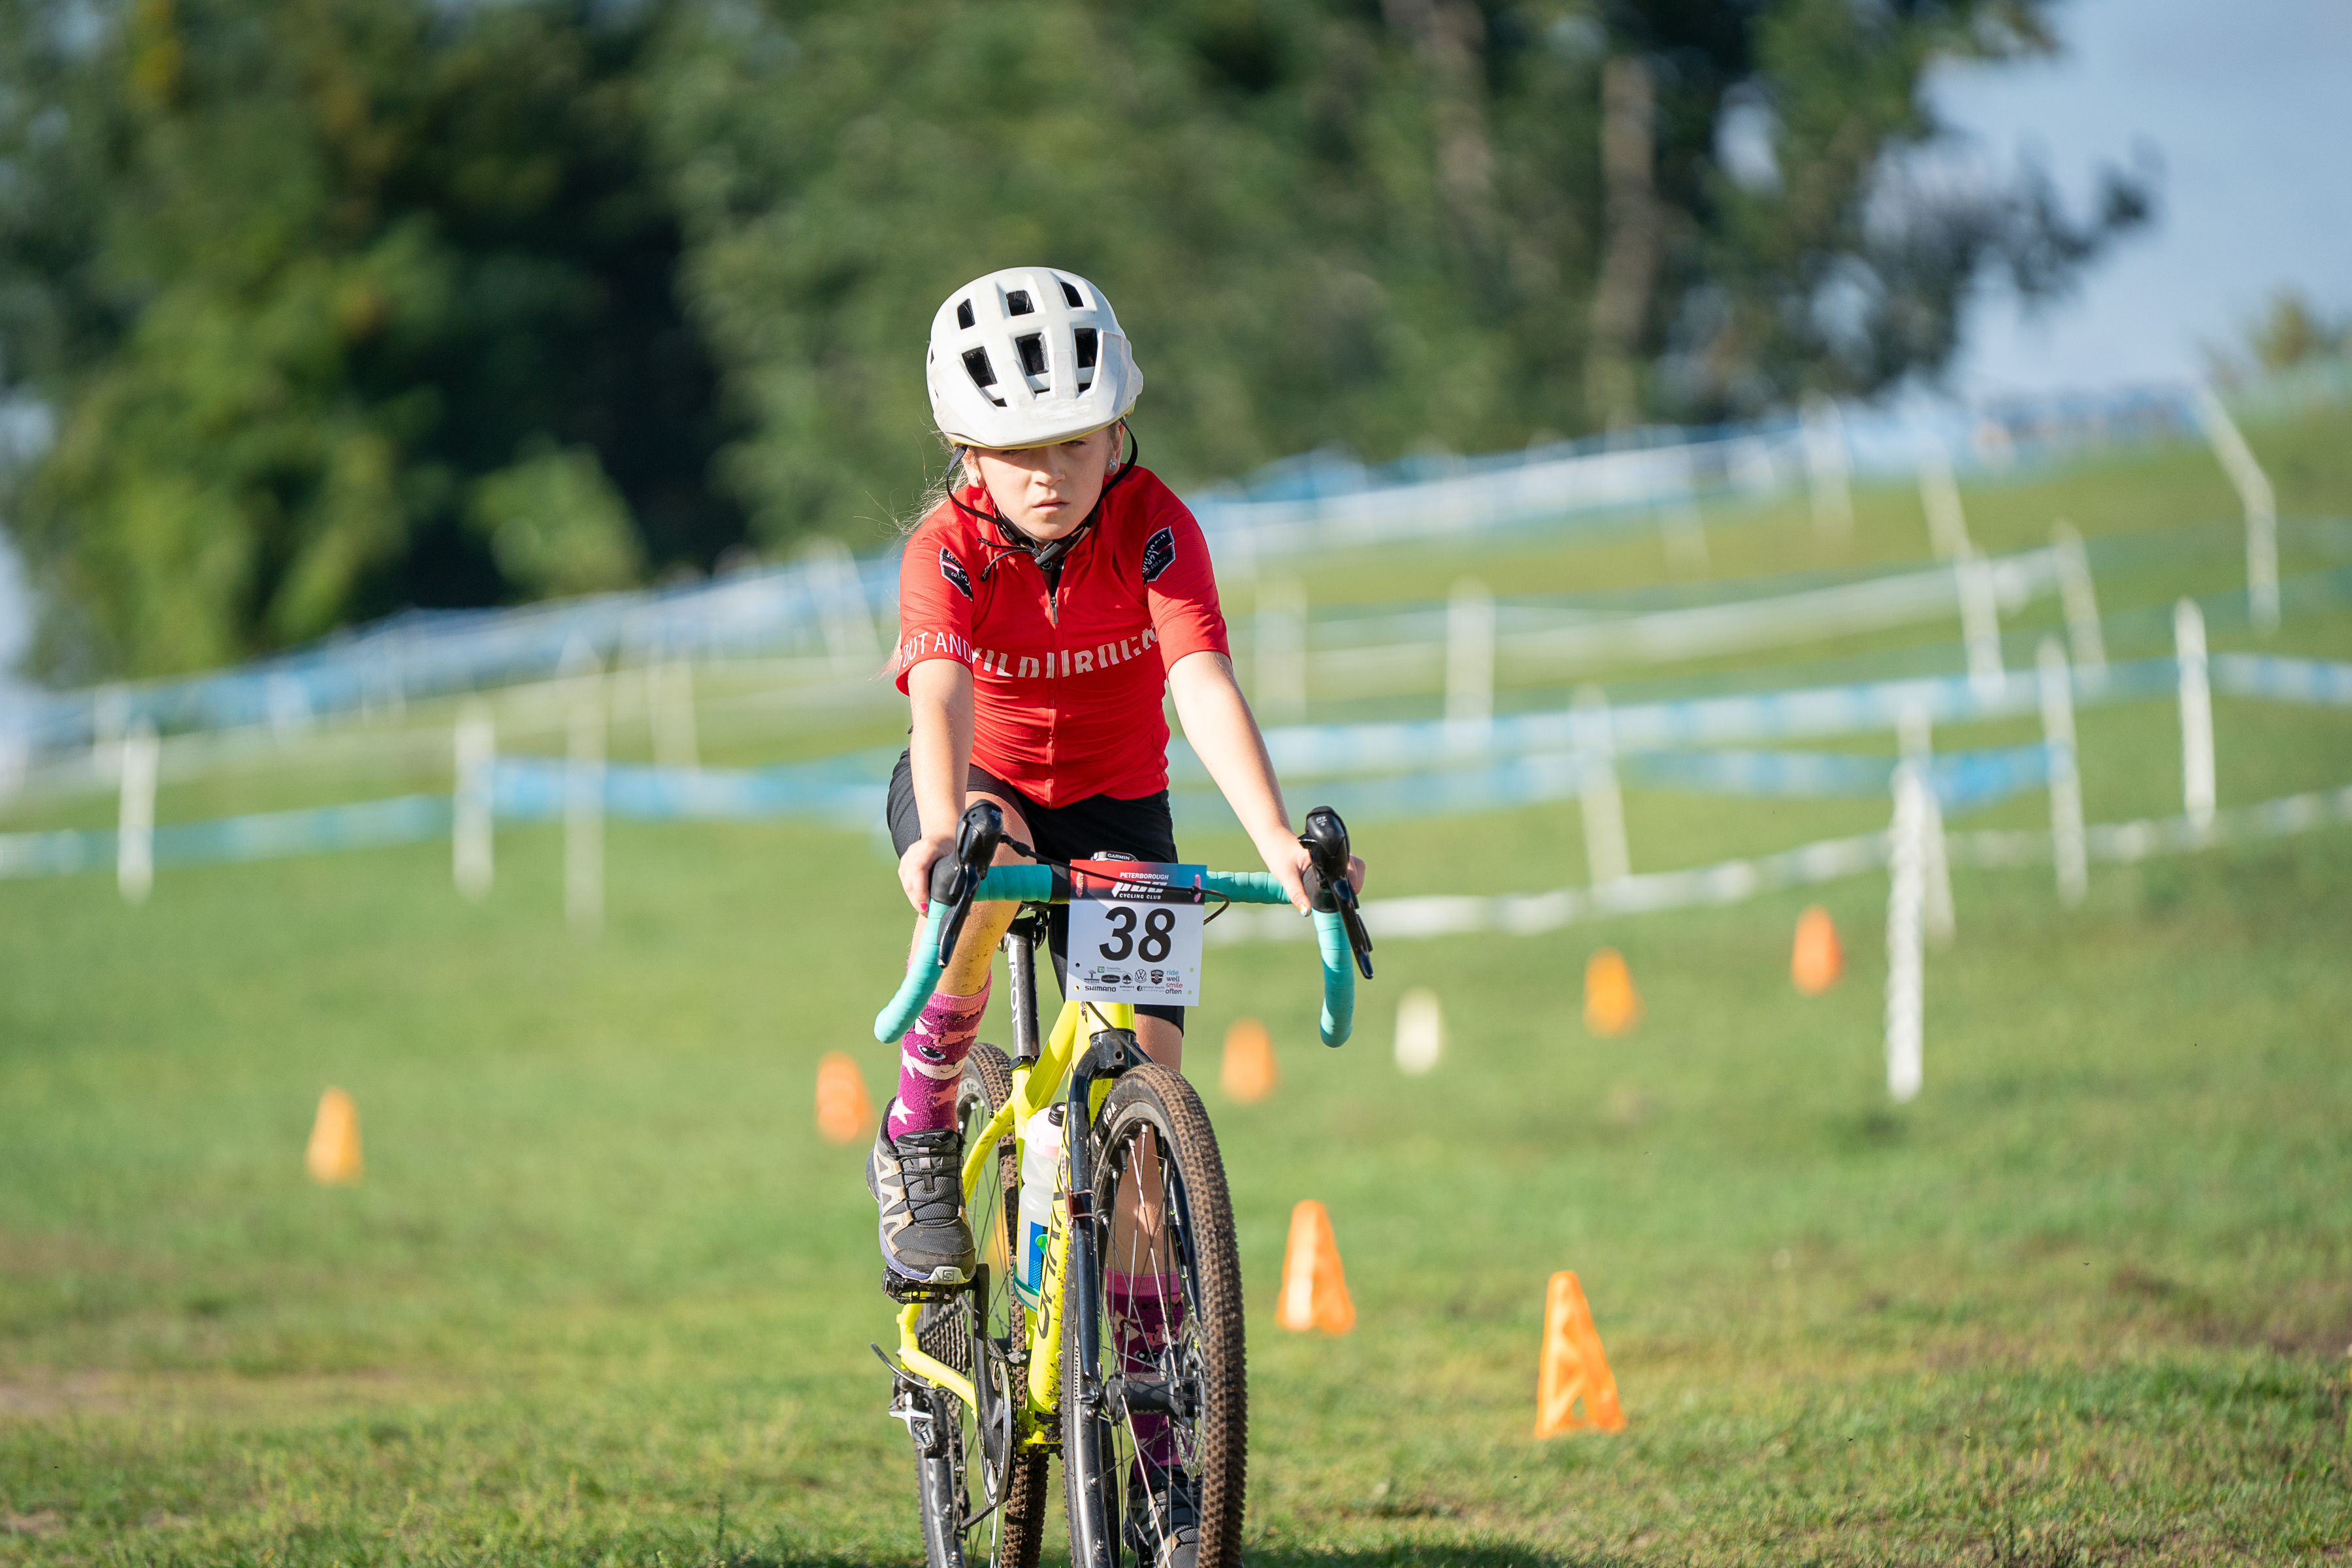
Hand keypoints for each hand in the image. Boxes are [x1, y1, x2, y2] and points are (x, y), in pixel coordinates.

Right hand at [899, 830, 954, 911]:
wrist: (941, 835)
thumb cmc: (953, 849)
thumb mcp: (958, 858)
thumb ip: (958, 875)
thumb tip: (963, 902)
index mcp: (929, 847)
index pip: (918, 867)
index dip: (920, 888)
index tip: (926, 905)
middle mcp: (914, 851)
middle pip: (910, 881)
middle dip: (918, 901)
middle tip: (930, 914)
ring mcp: (906, 858)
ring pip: (906, 885)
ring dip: (916, 901)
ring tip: (928, 912)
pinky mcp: (903, 866)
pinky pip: (906, 884)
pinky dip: (913, 896)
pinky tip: (922, 903)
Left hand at [1252, 829, 1366, 914]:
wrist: (1272, 838)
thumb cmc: (1278, 854)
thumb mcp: (1286, 876)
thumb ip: (1296, 894)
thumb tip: (1307, 911)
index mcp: (1325, 852)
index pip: (1349, 865)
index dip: (1354, 880)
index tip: (1352, 893)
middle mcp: (1331, 850)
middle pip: (1356, 865)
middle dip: (1355, 882)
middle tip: (1348, 896)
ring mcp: (1332, 852)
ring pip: (1353, 865)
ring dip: (1351, 879)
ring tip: (1344, 893)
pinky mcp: (1329, 857)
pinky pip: (1344, 866)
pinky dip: (1344, 876)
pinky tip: (1337, 886)